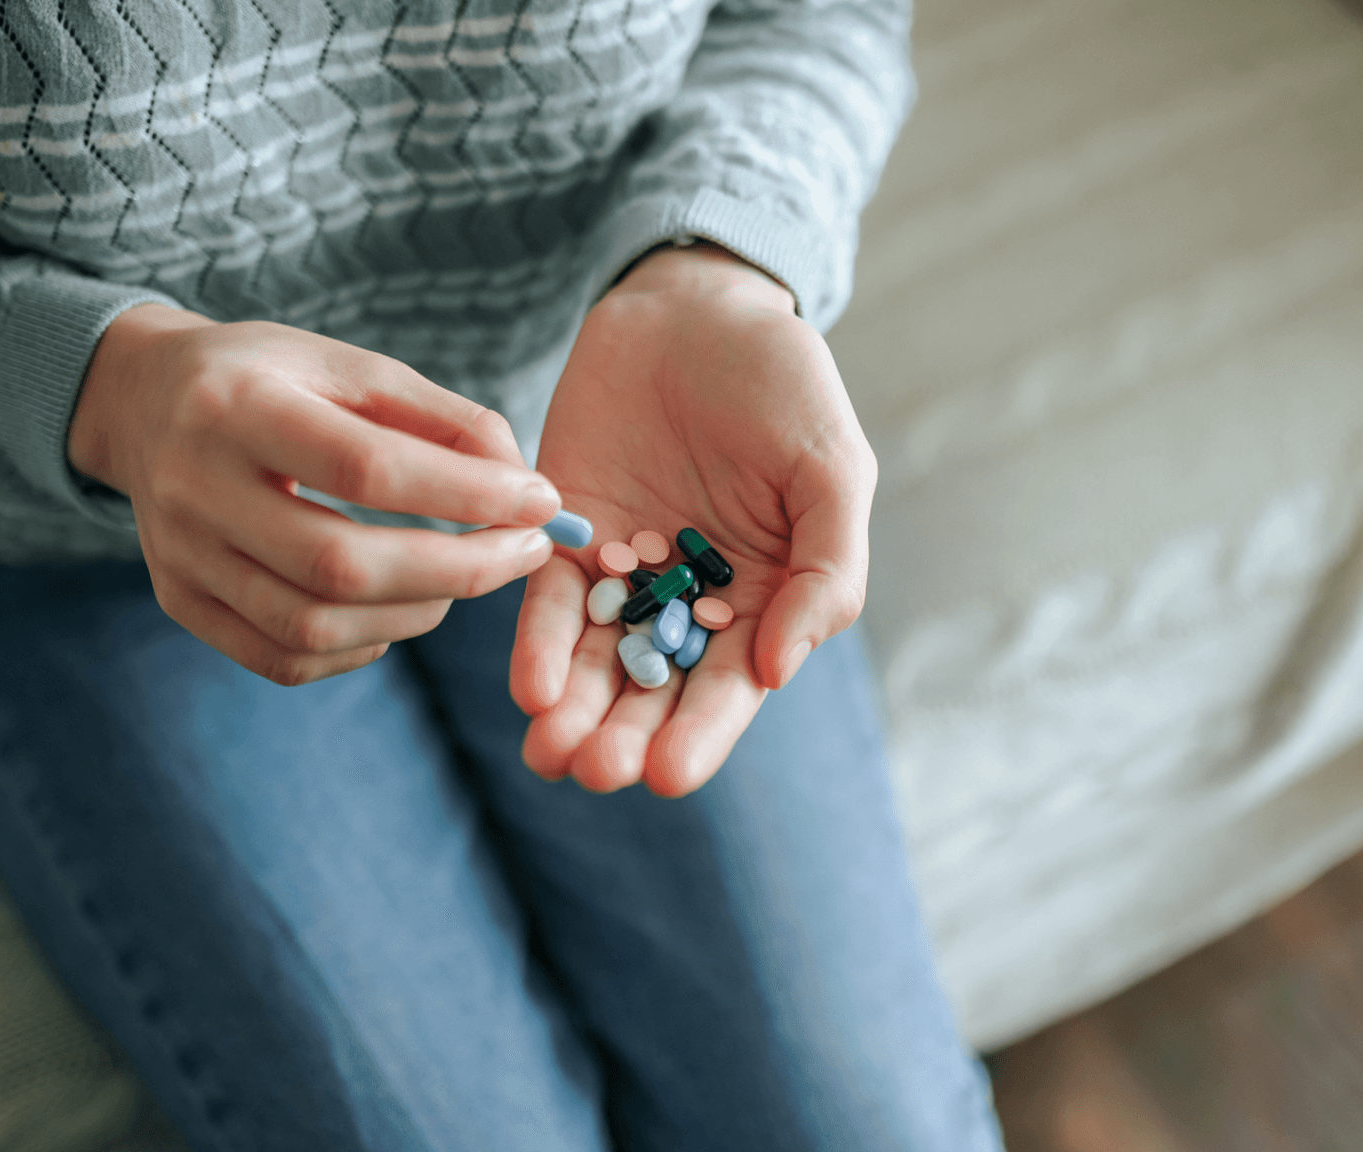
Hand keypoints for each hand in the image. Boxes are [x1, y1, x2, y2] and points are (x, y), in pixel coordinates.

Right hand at [70, 306, 559, 684]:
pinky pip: (284, 658)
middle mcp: (194, 486)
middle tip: (526, 553)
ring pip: (314, 626)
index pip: (365, 468)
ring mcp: (179, 555)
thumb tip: (525, 487)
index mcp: (236, 405)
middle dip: (457, 569)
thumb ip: (443, 417)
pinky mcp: (180, 602)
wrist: (141, 402)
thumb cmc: (270, 378)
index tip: (542, 501)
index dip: (466, 493)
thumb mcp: (350, 366)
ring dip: (417, 612)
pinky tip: (400, 607)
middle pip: (339, 564)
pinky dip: (362, 645)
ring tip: (468, 576)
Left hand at [511, 245, 877, 795]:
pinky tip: (530, 686)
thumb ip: (827, 569)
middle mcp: (689, 604)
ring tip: (550, 750)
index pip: (730, 688)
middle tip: (595, 770)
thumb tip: (778, 670)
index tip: (668, 776)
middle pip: (654, 690)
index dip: (701, 734)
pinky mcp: (565, 537)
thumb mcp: (832, 468)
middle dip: (624, 736)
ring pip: (595, 662)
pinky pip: (548, 603)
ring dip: (573, 712)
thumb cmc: (783, 385)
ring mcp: (624, 575)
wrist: (694, 306)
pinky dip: (538, 645)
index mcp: (765, 601)